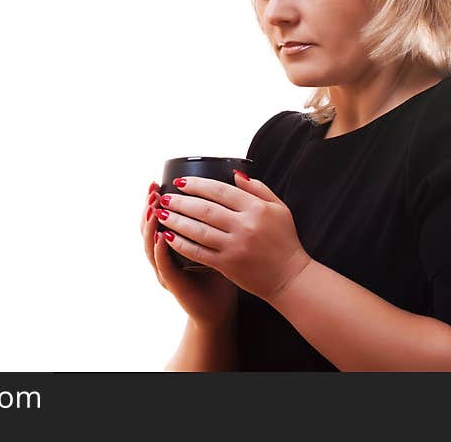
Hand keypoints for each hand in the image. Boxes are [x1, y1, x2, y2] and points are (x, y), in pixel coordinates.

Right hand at [140, 181, 236, 327]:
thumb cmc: (219, 274)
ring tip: (153, 208)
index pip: (160, 216)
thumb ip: (216, 220)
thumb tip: (225, 190)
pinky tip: (161, 236)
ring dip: (150, 225)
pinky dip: (160, 250)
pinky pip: (162, 264)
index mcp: (174, 242)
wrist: (218, 308)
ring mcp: (164, 268)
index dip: (157, 199)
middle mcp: (164, 254)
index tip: (160, 181)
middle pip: (149, 226)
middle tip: (153, 189)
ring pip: (150, 244)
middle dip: (149, 206)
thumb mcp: (216, 242)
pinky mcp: (171, 282)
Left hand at [155, 172, 311, 302]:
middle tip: (164, 197)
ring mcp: (235, 246)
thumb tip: (235, 174)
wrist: (290, 277)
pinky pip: (199, 252)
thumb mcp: (279, 209)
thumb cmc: (285, 241)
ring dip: (176, 221)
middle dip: (180, 201)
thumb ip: (258, 189)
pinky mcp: (227, 264)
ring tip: (160, 214)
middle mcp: (245, 226)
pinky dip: (181, 244)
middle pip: (205, 209)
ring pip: (198, 230)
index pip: (221, 191)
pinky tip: (168, 237)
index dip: (197, 184)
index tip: (181, 182)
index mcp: (257, 209)